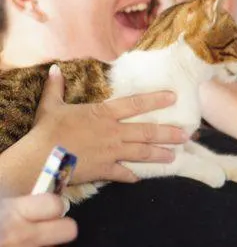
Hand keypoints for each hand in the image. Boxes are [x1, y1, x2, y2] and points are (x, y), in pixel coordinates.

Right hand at [33, 65, 187, 184]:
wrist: (39, 159)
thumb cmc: (45, 131)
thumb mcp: (50, 106)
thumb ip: (56, 88)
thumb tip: (53, 69)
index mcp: (103, 114)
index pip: (136, 104)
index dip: (156, 100)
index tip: (174, 97)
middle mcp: (113, 132)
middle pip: (147, 131)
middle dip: (169, 133)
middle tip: (187, 134)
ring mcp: (111, 152)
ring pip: (143, 152)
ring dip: (160, 154)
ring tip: (175, 156)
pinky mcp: (105, 170)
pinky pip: (123, 174)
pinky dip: (132, 176)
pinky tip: (140, 178)